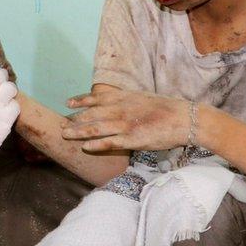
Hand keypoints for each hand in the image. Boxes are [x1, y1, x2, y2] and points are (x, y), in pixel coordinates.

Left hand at [60, 90, 190, 152]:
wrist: (184, 117)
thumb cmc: (166, 108)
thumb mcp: (143, 97)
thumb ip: (127, 100)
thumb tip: (117, 101)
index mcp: (124, 97)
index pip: (96, 98)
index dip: (80, 101)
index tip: (68, 103)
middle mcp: (121, 109)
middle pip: (91, 114)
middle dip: (74, 119)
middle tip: (61, 125)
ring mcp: (125, 124)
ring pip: (95, 128)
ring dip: (78, 132)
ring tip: (66, 135)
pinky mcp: (132, 139)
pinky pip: (109, 142)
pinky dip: (95, 145)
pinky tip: (85, 147)